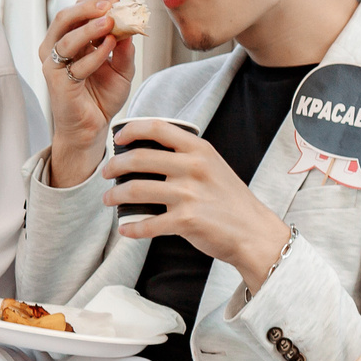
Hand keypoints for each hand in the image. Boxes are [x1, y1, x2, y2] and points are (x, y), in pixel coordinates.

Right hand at [42, 0, 136, 187]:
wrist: (93, 127)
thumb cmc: (102, 96)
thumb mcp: (122, 69)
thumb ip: (125, 50)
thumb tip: (132, 27)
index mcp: (71, 39)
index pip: (77, 11)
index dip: (96, 2)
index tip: (117, 0)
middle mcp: (58, 49)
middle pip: (65, 17)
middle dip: (87, 7)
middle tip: (109, 4)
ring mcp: (54, 66)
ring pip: (66, 38)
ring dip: (89, 28)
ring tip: (110, 22)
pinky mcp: (58, 83)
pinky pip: (76, 65)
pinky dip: (94, 54)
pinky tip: (110, 47)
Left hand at [103, 120, 291, 290]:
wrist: (254, 232)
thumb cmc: (231, 200)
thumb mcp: (213, 165)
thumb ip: (186, 156)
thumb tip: (149, 155)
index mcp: (199, 149)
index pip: (158, 128)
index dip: (132, 130)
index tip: (118, 138)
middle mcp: (193, 167)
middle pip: (139, 159)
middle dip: (114, 166)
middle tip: (106, 173)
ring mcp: (189, 194)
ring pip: (136, 190)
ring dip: (115, 196)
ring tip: (109, 200)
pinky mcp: (186, 221)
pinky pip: (148, 224)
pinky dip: (131, 228)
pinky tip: (125, 229)